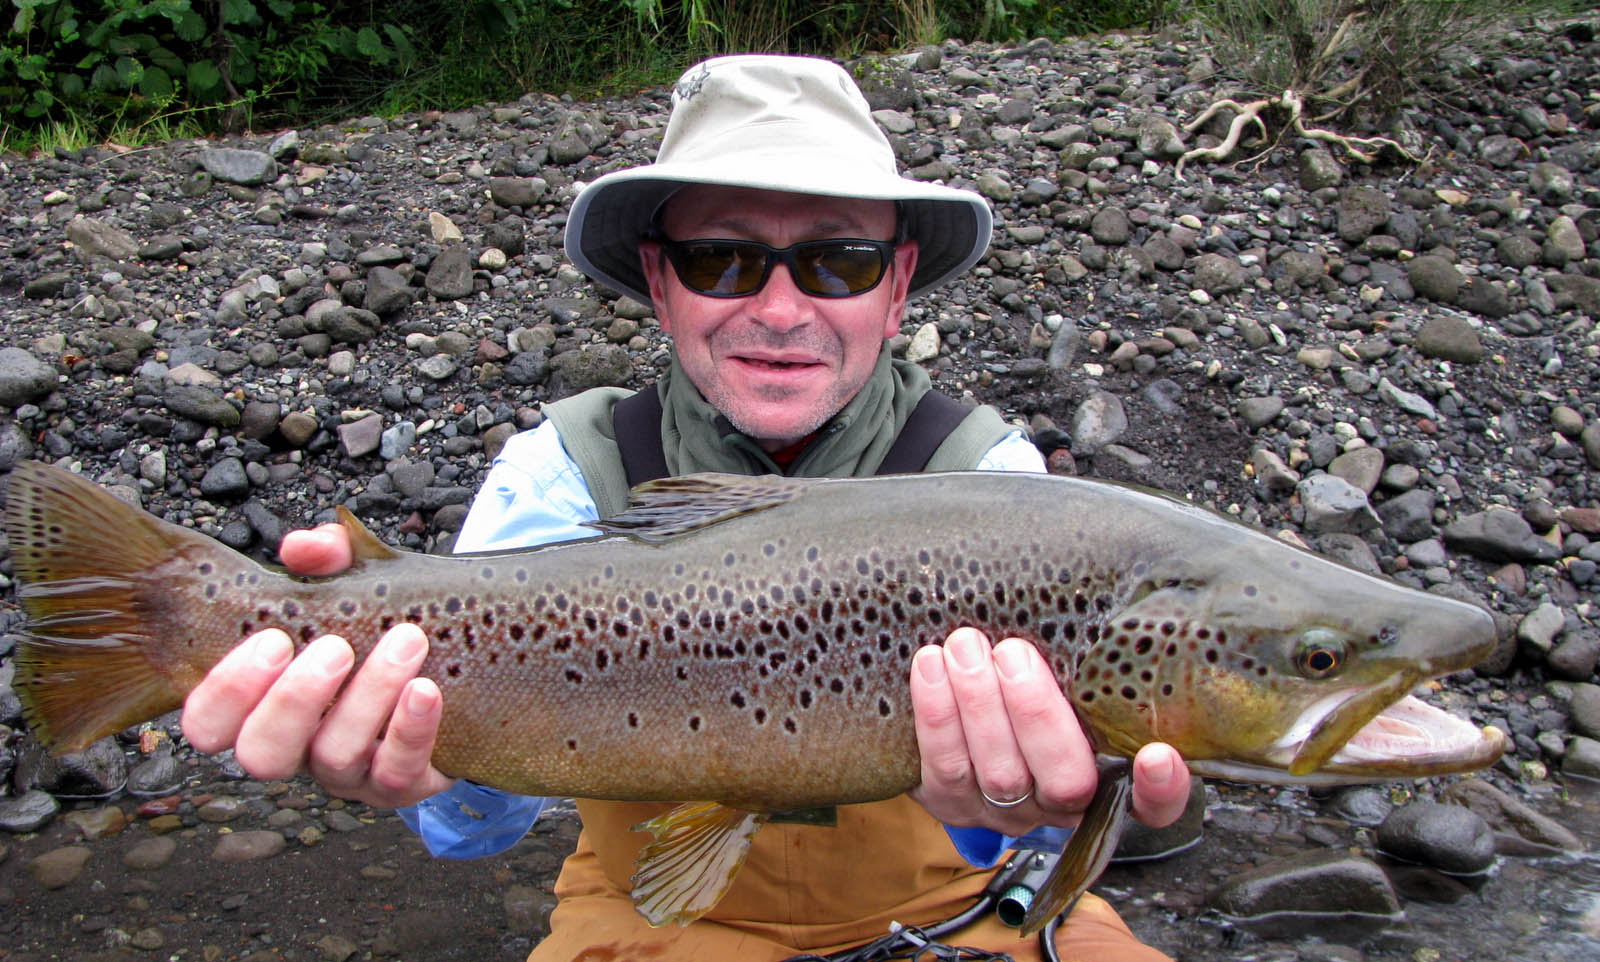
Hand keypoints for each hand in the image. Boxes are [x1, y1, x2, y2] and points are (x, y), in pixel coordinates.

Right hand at [180, 525, 455, 807]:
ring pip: (335, 758)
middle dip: (293, 700)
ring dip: (368, 697)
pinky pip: (398, 773)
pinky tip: (427, 689)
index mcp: (261, 705)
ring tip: (405, 641)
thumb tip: (303, 547)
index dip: (226, 692)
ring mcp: (346, 773)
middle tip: (335, 647)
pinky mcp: (401, 784)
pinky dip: (411, 729)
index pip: (207, 724)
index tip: (272, 639)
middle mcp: (296, 747)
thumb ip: (323, 560)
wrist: (454, 673)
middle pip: (262, 754)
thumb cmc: (377, 631)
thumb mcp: (350, 586)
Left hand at [908, 627, 1189, 836]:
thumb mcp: (1078, 674)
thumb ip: (1098, 657)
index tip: (1159, 754)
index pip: (1158, 807)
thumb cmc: (1045, 680)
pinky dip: (936, 716)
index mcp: (1114, 779)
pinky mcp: (955, 804)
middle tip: (1012, 652)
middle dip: (1035, 714)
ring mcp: (1009, 812)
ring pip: (998, 774)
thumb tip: (1124, 582)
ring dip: (978, 705)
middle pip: (1063, 781)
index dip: (1163, 791)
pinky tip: (930, 666)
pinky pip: (944, 769)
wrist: (973, 720)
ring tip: (964, 646)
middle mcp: (1066, 806)